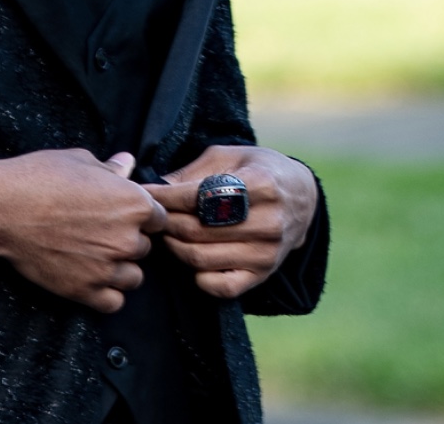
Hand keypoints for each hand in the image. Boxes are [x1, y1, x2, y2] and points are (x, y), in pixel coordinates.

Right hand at [0, 149, 166, 312]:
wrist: (3, 208)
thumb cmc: (40, 177)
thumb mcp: (80, 161)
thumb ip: (111, 168)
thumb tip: (127, 163)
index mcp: (134, 203)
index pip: (157, 216)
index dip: (140, 213)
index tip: (121, 212)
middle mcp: (127, 238)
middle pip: (144, 246)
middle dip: (127, 238)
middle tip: (99, 229)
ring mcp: (107, 268)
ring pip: (133, 277)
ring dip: (119, 267)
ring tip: (95, 254)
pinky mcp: (86, 291)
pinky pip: (114, 301)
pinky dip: (106, 292)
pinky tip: (90, 275)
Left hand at [145, 146, 317, 299]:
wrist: (301, 198)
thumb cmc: (258, 169)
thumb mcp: (229, 156)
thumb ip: (193, 171)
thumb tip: (156, 187)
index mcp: (260, 184)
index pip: (197, 196)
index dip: (163, 196)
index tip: (142, 193)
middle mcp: (267, 222)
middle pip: (195, 229)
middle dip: (164, 222)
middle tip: (150, 215)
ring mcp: (266, 253)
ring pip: (201, 258)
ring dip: (173, 246)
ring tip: (165, 233)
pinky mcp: (263, 275)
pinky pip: (220, 287)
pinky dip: (197, 276)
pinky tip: (190, 257)